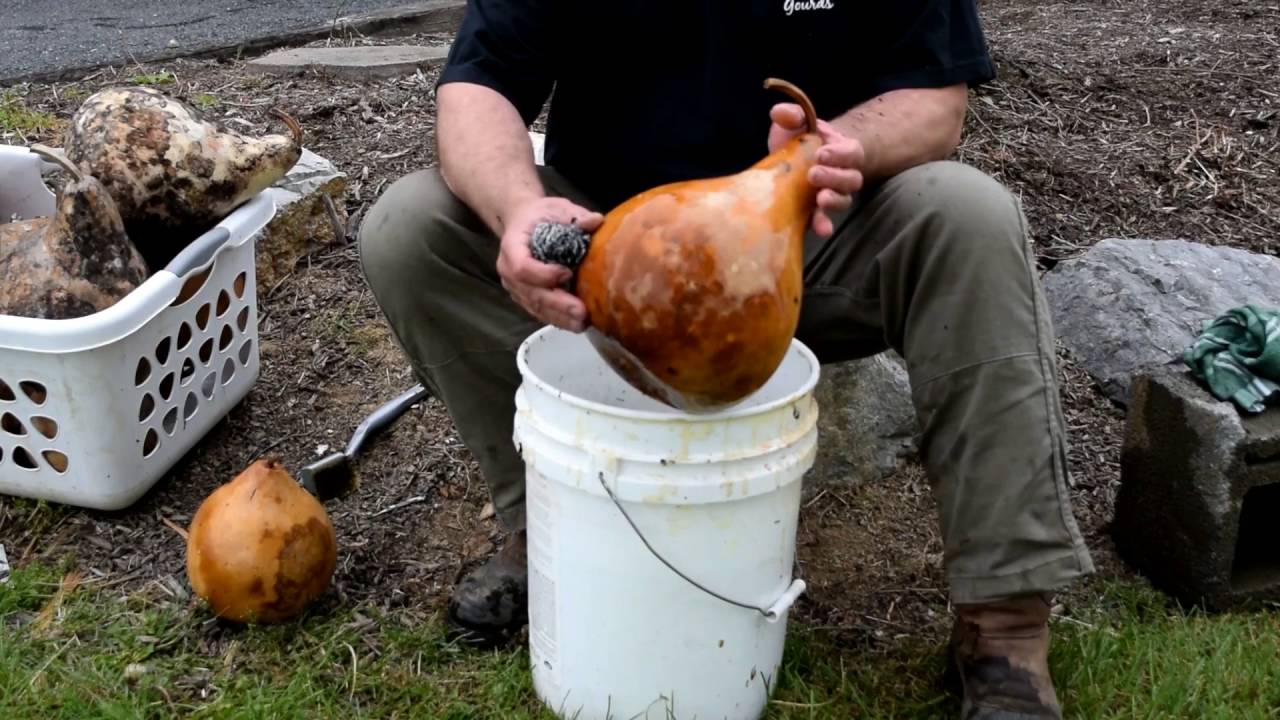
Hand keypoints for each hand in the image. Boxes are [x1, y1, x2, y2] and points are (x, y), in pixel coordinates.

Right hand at [496, 197, 602, 331]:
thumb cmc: (540, 215)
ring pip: (535, 306)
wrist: (523, 222)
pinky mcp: (524, 297)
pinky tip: (576, 324)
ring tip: (582, 323)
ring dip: (559, 317)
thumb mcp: (556, 208)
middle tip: (581, 312)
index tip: (567, 273)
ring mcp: (515, 287)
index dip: (542, 274)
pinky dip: (557, 319)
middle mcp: (508, 270)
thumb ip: (575, 216)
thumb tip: (596, 220)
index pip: (521, 266)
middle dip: (557, 304)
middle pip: (530, 293)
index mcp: (512, 245)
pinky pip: (539, 311)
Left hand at [768, 103, 864, 236]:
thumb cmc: (800, 139)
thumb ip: (792, 114)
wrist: (794, 161)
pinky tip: (820, 229)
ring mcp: (832, 195)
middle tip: (814, 174)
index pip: (851, 152)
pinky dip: (824, 224)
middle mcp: (843, 175)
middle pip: (851, 179)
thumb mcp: (796, 123)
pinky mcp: (817, 212)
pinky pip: (826, 220)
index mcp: (842, 150)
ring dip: (833, 201)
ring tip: (819, 199)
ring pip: (844, 200)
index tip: (822, 152)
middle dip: (834, 177)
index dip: (840, 154)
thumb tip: (779, 112)